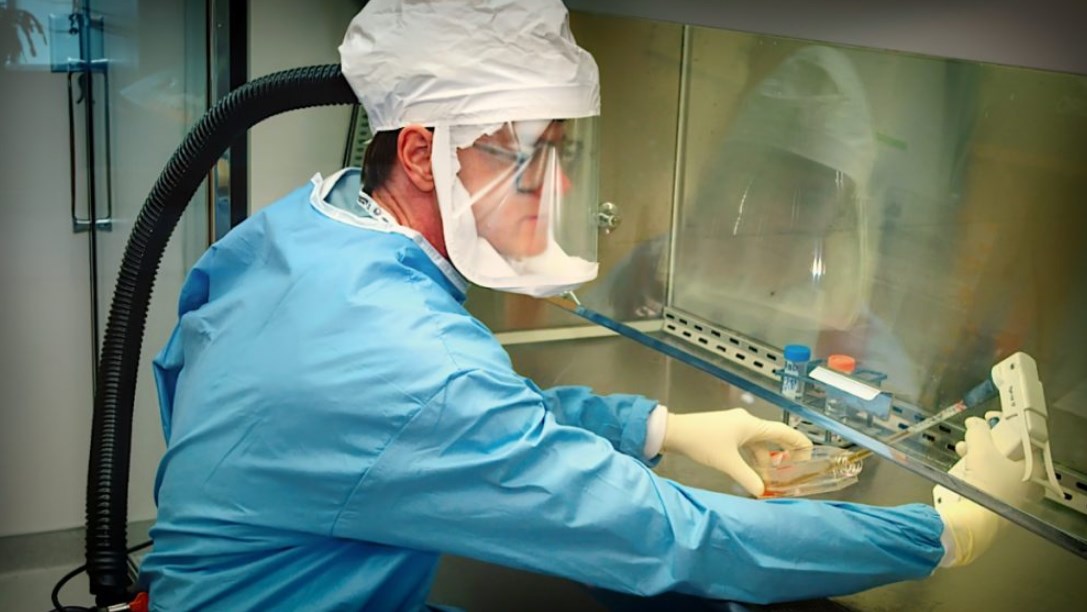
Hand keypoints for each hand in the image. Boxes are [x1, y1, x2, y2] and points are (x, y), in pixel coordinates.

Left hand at [662, 408, 812, 496]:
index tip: (808, 460)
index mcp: (752, 425)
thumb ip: (747, 478)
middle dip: (783, 457)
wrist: (674, 432)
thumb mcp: (727, 463)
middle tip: (789, 476)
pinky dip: (752, 458)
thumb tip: (762, 493)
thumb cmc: (702, 442)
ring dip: (765, 461)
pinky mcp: (726, 432)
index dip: (800, 445)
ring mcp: (736, 426)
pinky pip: (747, 445)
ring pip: (759, 444)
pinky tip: (752, 473)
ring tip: (769, 481)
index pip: (785, 432)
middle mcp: (747, 422)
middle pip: (774, 438)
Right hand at [933, 417, 1039, 566]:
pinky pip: (988, 482)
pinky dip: (976, 473)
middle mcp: (1027, 484)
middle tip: (974, 437)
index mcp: (1033, 468)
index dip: (1004, 425)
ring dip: (978, 456)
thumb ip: (978, 431)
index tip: (990, 420)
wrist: (975, 520)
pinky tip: (962, 470)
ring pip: (996, 468)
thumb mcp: (980, 449)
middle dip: (986, 443)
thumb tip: (975, 424)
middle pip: (1007, 453)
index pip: (1023, 438)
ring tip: (962, 453)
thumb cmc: (987, 487)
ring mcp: (1013, 496)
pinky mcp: (997, 505)